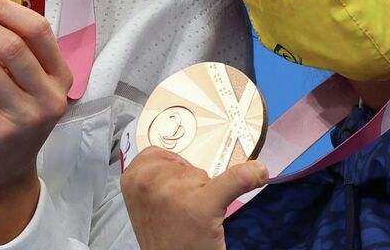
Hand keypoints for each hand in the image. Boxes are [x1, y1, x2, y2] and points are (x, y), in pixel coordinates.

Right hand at [122, 147, 268, 249]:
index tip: (169, 192)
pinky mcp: (203, 206)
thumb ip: (158, 176)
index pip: (159, 154)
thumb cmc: (162, 235)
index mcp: (132, 178)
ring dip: (205, 192)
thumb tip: (197, 162)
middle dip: (188, 183)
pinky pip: (233, 181)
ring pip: (204, 174)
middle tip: (180, 211)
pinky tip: (257, 175)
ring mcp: (176, 193)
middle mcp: (149, 182)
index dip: (170, 171)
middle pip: (183, 164)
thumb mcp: (147, 203)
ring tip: (192, 217)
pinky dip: (247, 176)